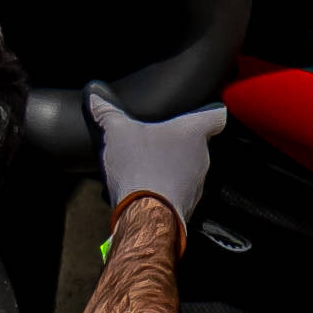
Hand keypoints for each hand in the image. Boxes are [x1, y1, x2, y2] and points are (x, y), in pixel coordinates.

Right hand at [87, 95, 227, 229]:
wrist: (144, 215)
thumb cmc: (140, 167)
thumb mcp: (117, 133)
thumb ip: (107, 112)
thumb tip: (95, 96)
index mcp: (194, 132)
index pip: (217, 115)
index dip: (210, 110)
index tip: (200, 110)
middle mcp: (203, 157)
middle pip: (197, 142)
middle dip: (177, 141)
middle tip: (155, 138)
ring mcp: (197, 182)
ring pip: (186, 168)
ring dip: (169, 166)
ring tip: (144, 165)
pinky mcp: (187, 203)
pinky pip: (176, 190)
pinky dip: (163, 187)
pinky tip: (143, 187)